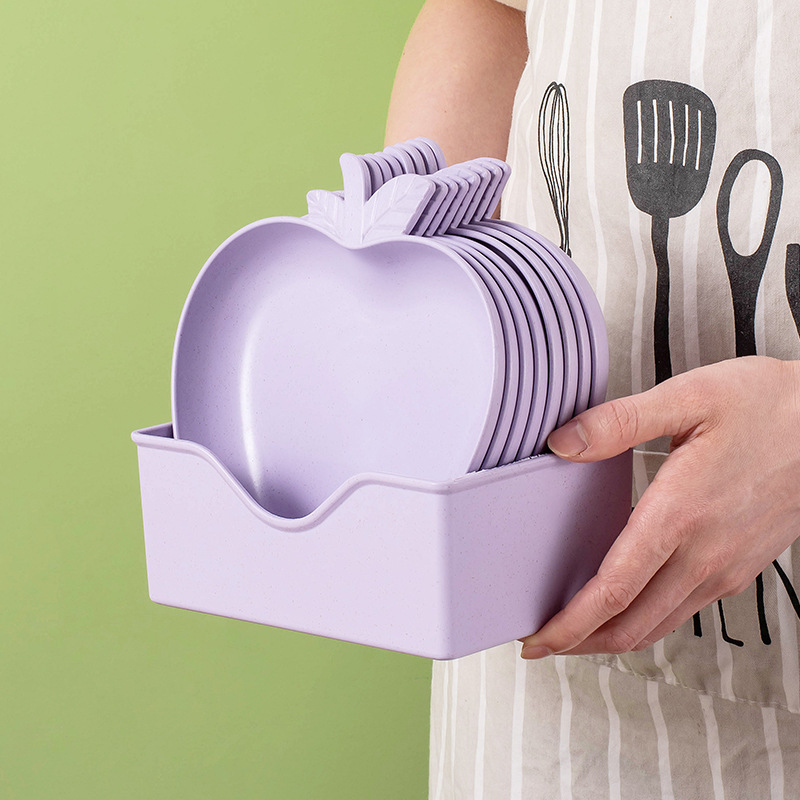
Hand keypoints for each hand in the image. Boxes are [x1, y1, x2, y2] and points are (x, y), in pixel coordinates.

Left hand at [519, 356, 799, 658]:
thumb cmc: (767, 407)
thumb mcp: (688, 397)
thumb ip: (619, 421)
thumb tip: (563, 442)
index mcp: (680, 515)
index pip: (612, 592)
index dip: (568, 624)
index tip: (536, 637)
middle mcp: (704, 553)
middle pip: (630, 625)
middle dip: (579, 642)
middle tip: (541, 640)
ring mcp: (725, 567)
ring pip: (658, 625)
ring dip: (610, 636)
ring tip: (574, 628)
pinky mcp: (739, 567)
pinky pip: (683, 609)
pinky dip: (644, 618)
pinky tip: (625, 601)